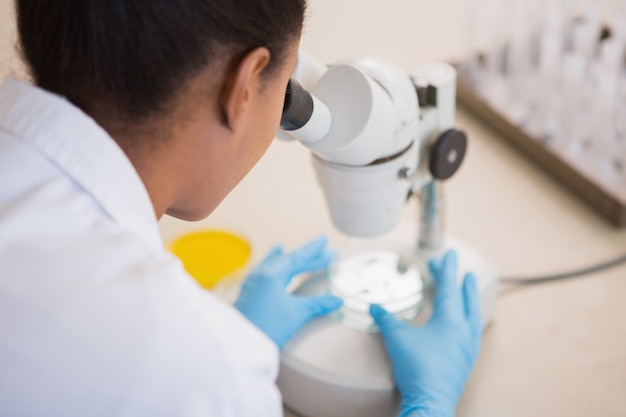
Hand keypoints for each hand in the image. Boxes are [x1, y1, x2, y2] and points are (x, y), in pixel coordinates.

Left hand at [234, 236, 343, 348]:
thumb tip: (337, 300)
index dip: (313, 250)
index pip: (297, 258)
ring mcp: (252, 284)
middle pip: (287, 260)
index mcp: (272, 275)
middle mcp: (261, 275)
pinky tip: (265, 269)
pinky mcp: (248, 295)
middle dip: (305, 255)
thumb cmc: (267, 327)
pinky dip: (268, 268)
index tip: (324, 241)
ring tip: (282, 247)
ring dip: (282, 258)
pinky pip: (262, 274)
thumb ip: (317, 304)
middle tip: (322, 249)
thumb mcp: (296, 314)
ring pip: (272, 265)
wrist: (240, 345)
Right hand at [370, 250, 482, 416]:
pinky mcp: (467, 360)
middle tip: (459, 269)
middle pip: (465, 299)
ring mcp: (469, 346)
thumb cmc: (417, 367)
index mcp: (451, 320)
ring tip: (468, 289)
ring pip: (474, 316)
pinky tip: (465, 323)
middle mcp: (465, 330)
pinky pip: (474, 332)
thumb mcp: (397, 339)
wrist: (431, 401)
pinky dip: (470, 319)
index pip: (449, 288)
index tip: (450, 255)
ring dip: (470, 299)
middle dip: (461, 282)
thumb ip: (386, 320)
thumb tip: (374, 307)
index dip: (447, 270)